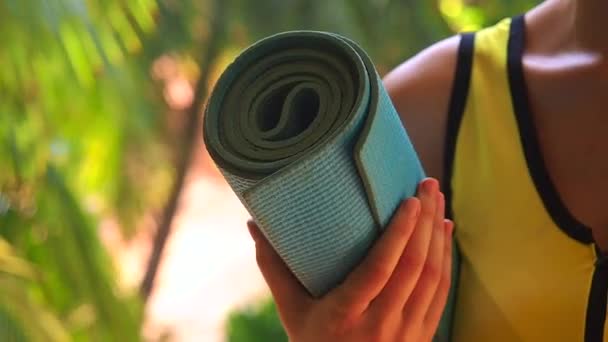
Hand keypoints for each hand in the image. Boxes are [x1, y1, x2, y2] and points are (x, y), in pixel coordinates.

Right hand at [247, 178, 452, 341]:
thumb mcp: (291, 311)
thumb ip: (273, 268)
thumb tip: (252, 225)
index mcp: (345, 316)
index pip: (379, 270)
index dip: (398, 234)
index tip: (409, 200)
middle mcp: (380, 326)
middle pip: (413, 267)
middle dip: (424, 221)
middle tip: (428, 184)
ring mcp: (406, 333)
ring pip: (433, 278)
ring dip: (438, 235)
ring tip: (438, 199)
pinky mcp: (422, 335)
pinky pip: (441, 293)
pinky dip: (446, 259)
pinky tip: (444, 233)